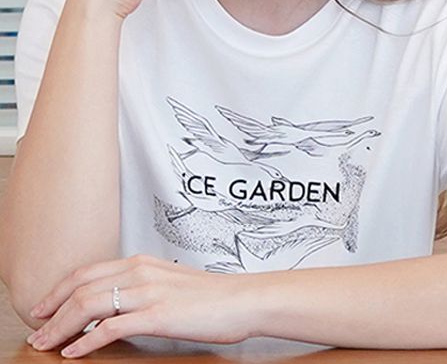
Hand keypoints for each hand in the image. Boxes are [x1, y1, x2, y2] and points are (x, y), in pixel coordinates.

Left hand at [26, 254, 254, 356]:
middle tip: (36, 330)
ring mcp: (148, 292)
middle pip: (82, 287)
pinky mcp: (157, 315)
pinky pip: (111, 327)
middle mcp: (140, 271)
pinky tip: (74, 352)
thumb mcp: (170, 283)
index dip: (60, 290)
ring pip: (90, 304)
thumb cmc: (210, 296)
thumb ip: (142, 287)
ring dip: (61, 326)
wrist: (241, 300)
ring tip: (46, 344)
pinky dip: (86, 340)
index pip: (88, 272)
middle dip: (52, 310)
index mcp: (141, 262)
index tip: (45, 308)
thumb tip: (117, 305)